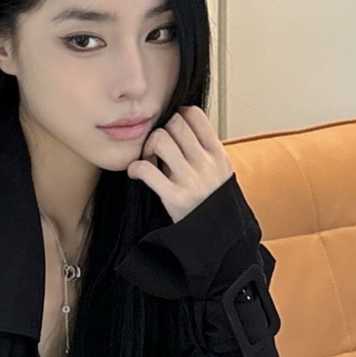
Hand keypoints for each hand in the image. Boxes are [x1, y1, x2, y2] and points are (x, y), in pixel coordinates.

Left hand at [126, 105, 232, 223]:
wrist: (219, 241)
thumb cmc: (213, 206)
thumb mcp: (220, 175)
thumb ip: (204, 153)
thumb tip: (180, 128)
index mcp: (218, 155)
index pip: (195, 114)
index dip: (178, 115)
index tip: (171, 129)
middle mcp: (207, 164)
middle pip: (175, 123)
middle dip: (161, 131)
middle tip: (156, 148)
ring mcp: (191, 181)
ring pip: (160, 139)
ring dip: (147, 147)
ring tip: (149, 161)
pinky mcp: (174, 198)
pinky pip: (147, 169)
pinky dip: (136, 168)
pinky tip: (137, 174)